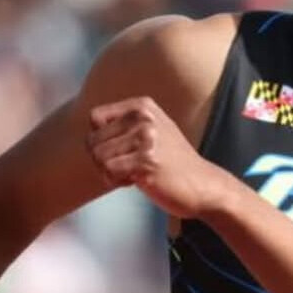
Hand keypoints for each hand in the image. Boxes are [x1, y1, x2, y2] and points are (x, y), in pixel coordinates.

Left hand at [87, 97, 230, 219]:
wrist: (203, 186)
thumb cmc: (172, 164)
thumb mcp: (151, 132)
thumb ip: (124, 126)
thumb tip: (89, 134)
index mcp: (142, 106)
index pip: (95, 118)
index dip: (100, 140)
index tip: (120, 152)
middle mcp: (144, 117)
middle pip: (92, 139)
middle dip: (102, 160)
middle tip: (125, 168)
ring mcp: (146, 137)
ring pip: (97, 156)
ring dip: (109, 172)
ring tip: (132, 175)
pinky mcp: (146, 160)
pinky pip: (108, 171)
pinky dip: (116, 181)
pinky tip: (136, 182)